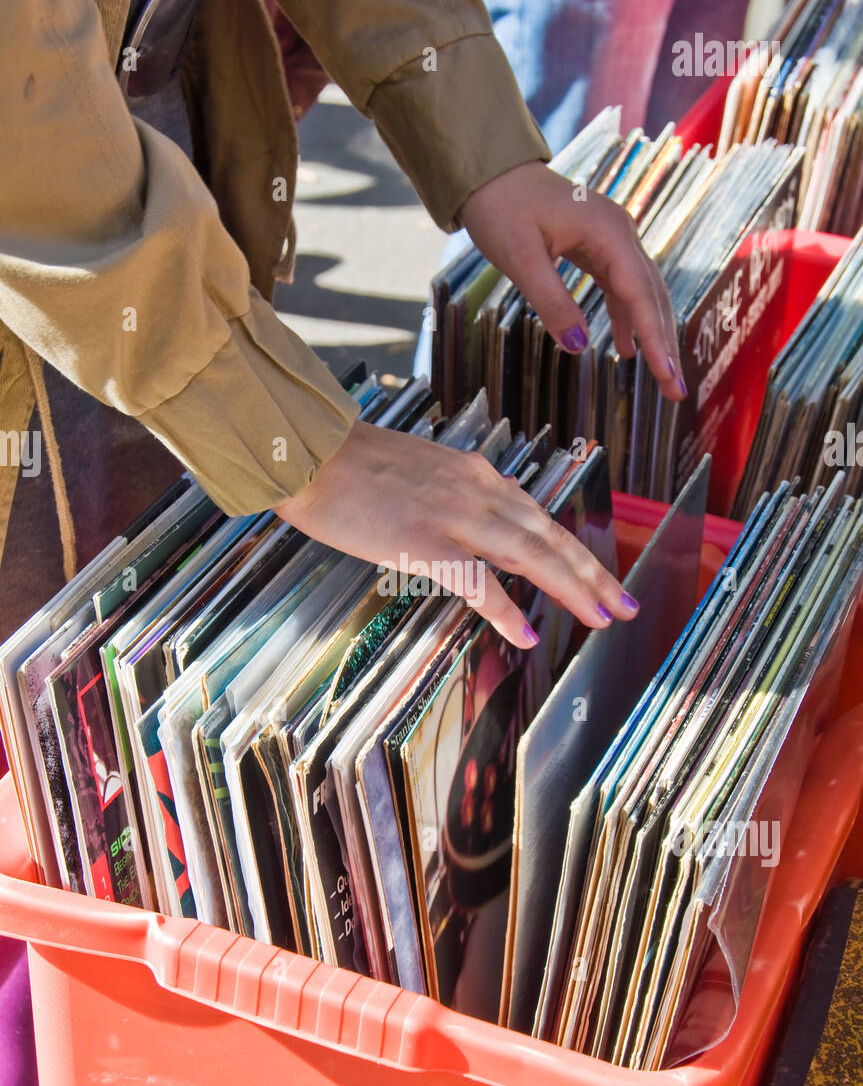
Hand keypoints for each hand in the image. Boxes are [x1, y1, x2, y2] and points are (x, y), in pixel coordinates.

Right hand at [274, 419, 638, 647]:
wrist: (309, 451)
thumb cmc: (353, 465)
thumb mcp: (422, 471)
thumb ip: (459, 495)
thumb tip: (486, 519)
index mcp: (475, 474)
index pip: (538, 516)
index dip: (573, 550)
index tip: (598, 573)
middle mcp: (476, 490)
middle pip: (548, 535)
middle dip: (591, 572)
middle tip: (624, 604)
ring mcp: (452, 515)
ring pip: (529, 553)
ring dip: (570, 587)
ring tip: (599, 617)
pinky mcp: (422, 541)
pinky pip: (476, 581)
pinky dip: (504, 609)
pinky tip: (525, 634)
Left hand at [459, 162, 686, 401]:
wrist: (491, 172)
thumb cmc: (501, 208)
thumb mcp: (521, 259)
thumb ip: (552, 302)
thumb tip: (579, 346)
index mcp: (608, 232)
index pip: (640, 295)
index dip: (655, 339)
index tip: (667, 376)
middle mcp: (620, 232)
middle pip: (652, 296)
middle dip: (664, 344)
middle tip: (675, 391)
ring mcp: (611, 237)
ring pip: (640, 292)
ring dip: (651, 333)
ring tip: (660, 376)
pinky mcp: (597, 244)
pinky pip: (620, 286)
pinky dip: (626, 317)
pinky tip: (626, 347)